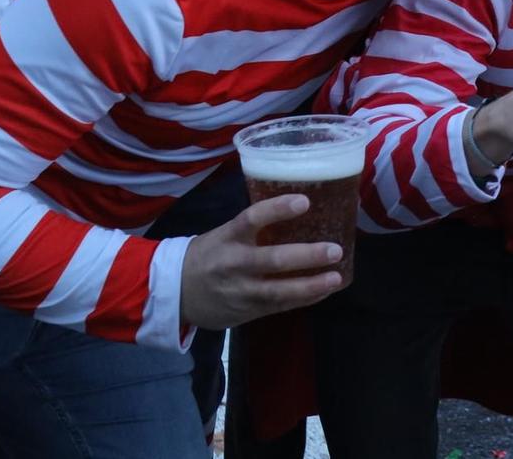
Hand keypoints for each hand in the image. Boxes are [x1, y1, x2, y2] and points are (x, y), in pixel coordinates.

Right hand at [177, 194, 345, 329]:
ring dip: (311, 285)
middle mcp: (234, 263)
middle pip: (273, 259)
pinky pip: (280, 305)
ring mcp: (241, 290)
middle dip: (307, 256)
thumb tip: (299, 209)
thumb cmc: (209, 255)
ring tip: (336, 277)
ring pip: (279, 290)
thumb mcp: (223, 234)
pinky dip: (304, 298)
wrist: (176, 292)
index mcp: (227, 237)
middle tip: (335, 249)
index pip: (252, 218)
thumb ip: (253, 228)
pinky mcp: (247, 311)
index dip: (278, 209)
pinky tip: (324, 291)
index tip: (305, 202)